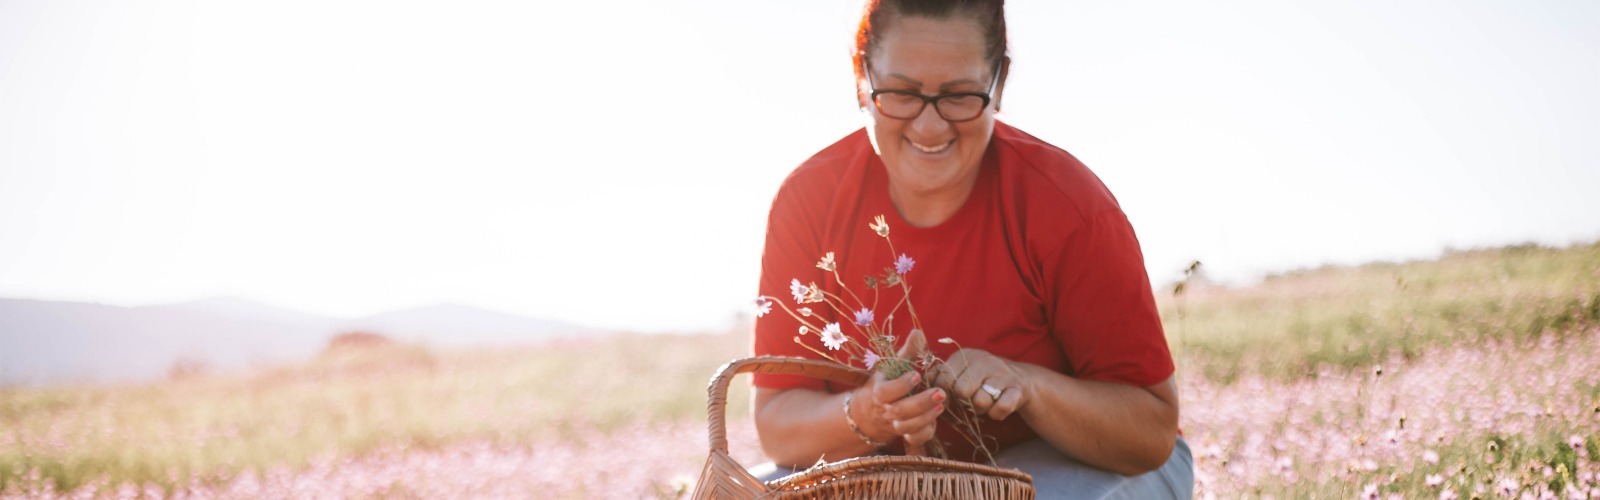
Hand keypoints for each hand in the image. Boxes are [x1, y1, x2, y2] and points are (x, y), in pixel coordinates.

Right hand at [855, 329, 944, 454]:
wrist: (872, 410)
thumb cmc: (888, 382)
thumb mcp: (893, 367)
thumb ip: (907, 352)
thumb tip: (918, 332)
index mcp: (879, 391)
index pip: (886, 392)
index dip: (901, 385)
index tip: (916, 374)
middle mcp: (885, 410)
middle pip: (899, 411)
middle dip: (921, 402)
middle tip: (940, 393)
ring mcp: (894, 424)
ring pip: (906, 427)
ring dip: (925, 417)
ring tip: (941, 405)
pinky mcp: (904, 435)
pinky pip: (914, 440)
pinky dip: (925, 433)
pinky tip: (935, 421)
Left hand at [928, 348, 1026, 420]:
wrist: (1021, 379)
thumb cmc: (982, 378)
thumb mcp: (961, 371)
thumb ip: (940, 374)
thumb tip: (923, 380)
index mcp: (966, 355)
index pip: (944, 378)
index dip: (944, 393)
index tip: (950, 397)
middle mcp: (984, 360)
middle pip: (961, 391)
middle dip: (963, 402)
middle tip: (970, 400)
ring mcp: (1002, 374)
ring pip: (980, 402)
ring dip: (981, 409)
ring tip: (985, 402)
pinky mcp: (1017, 389)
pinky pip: (1000, 409)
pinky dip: (997, 414)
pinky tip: (998, 407)